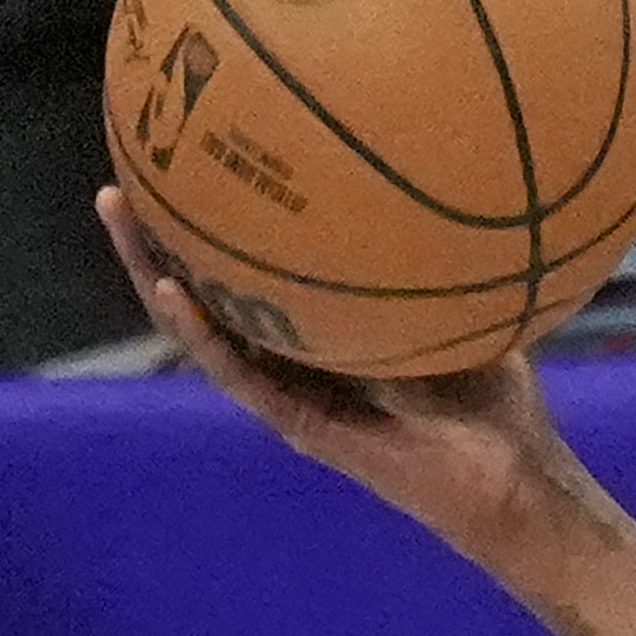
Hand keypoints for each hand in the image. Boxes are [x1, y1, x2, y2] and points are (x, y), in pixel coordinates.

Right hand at [95, 192, 585, 552]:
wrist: (517, 480)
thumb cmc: (499, 401)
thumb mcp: (470, 305)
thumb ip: (443, 252)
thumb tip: (444, 168)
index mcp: (321, 333)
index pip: (251, 270)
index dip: (212, 220)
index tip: (182, 154)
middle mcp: (293, 359)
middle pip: (206, 288)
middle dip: (158, 231)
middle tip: (123, 168)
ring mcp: (289, 393)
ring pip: (199, 326)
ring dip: (151, 270)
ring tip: (118, 210)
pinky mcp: (299, 426)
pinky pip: (238, 375)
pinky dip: (201, 334)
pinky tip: (171, 292)